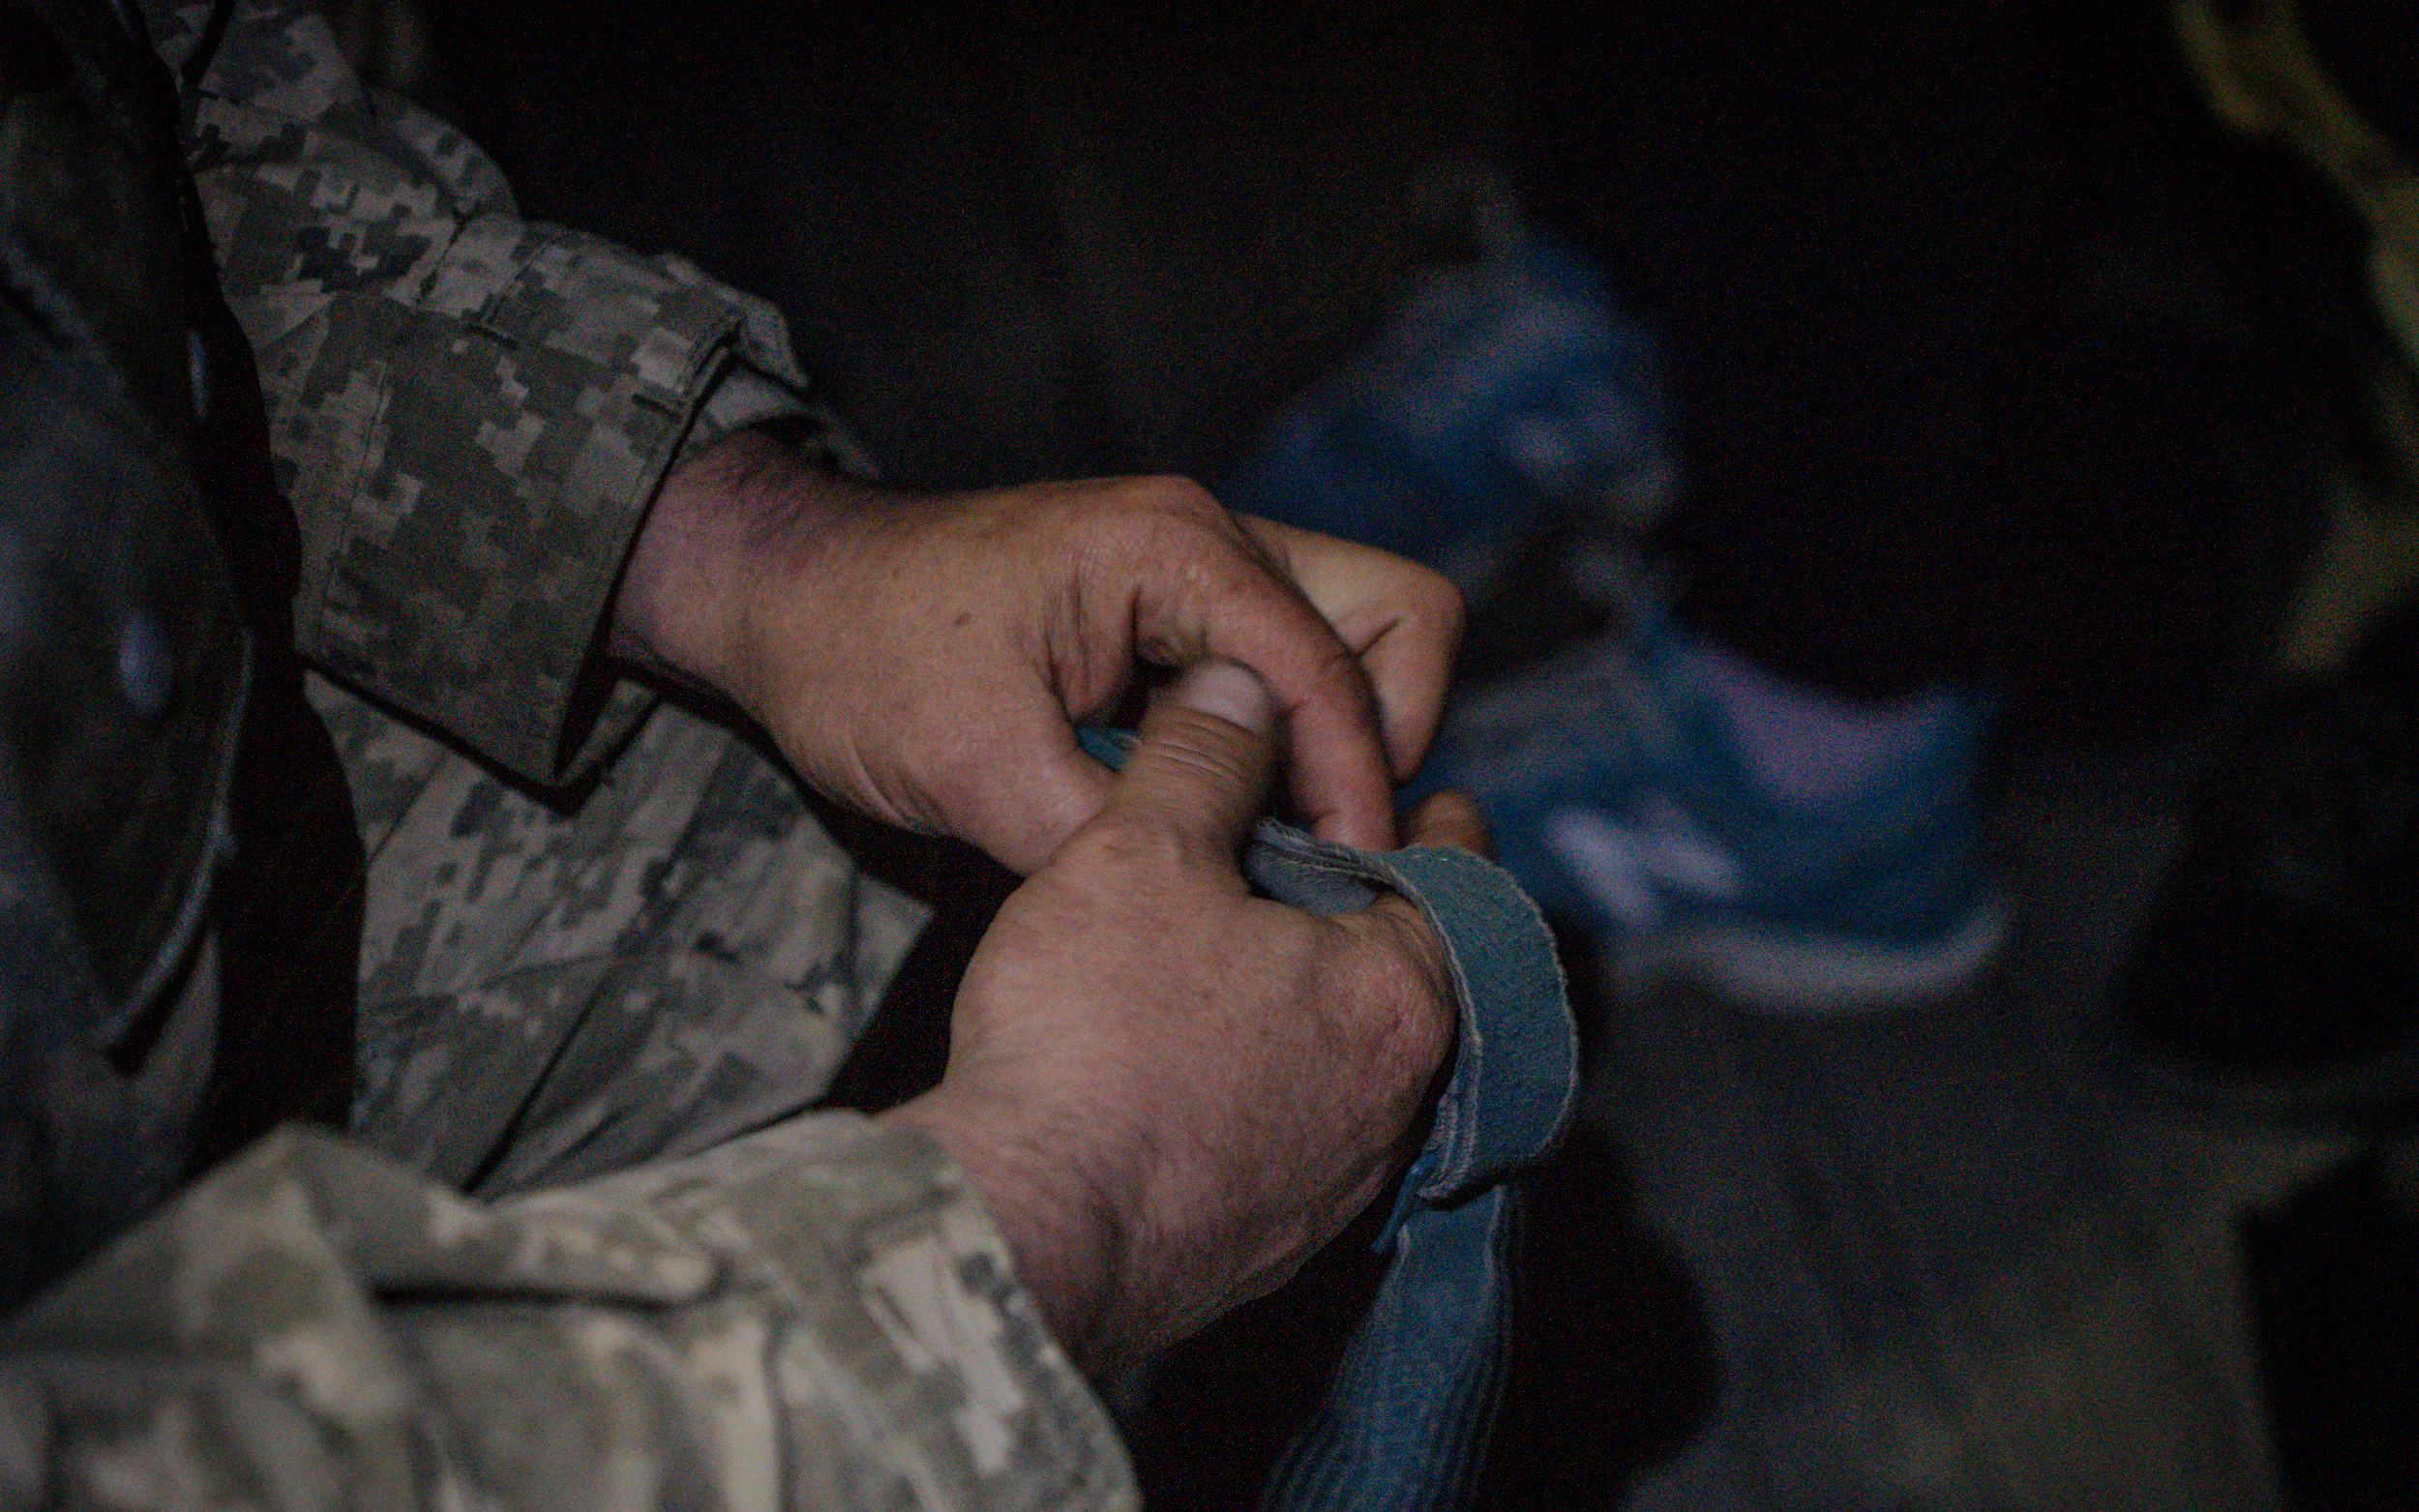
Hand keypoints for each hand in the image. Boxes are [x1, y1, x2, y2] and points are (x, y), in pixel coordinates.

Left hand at [613, 430, 1460, 871]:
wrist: (784, 602)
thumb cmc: (861, 657)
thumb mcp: (975, 769)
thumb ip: (1114, 829)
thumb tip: (1222, 900)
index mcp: (1173, 549)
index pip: (1334, 663)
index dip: (1356, 783)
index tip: (1341, 881)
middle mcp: (1213, 543)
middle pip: (1399, 620)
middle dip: (1382, 740)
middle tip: (1315, 844)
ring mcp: (1203, 576)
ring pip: (1358, 647)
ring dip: (1338, 748)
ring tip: (1272, 847)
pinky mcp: (1182, 621)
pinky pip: (1290, 676)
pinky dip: (1287, 751)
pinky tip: (1228, 824)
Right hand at [882, 660, 1484, 1375]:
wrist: (1015, 1238)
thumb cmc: (1092, 1034)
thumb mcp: (1142, 850)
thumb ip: (1205, 755)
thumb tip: (1245, 683)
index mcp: (1397, 995)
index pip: (1457, 876)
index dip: (1425, 816)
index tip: (1411, 789)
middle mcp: (1393, 1104)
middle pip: (1401, 973)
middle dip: (1352, 913)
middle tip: (1289, 858)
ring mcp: (1333, 1189)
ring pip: (1343, 1061)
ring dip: (1303, 1005)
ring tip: (1227, 954)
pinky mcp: (1266, 1248)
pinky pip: (1286, 1138)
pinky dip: (1259, 1086)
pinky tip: (1185, 1063)